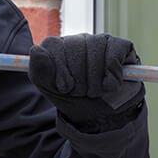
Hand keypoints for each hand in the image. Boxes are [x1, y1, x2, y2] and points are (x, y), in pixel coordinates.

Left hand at [28, 33, 144, 130]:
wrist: (101, 117)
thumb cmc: (74, 100)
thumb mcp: (51, 89)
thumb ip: (40, 70)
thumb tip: (36, 49)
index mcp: (59, 46)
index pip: (53, 45)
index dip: (59, 71)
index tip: (63, 87)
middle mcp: (79, 39)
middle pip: (75, 51)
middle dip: (78, 81)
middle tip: (80, 92)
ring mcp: (101, 40)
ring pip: (95, 54)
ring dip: (95, 83)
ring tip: (95, 92)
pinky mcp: (122, 46)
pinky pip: (114, 56)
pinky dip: (112, 76)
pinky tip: (110, 85)